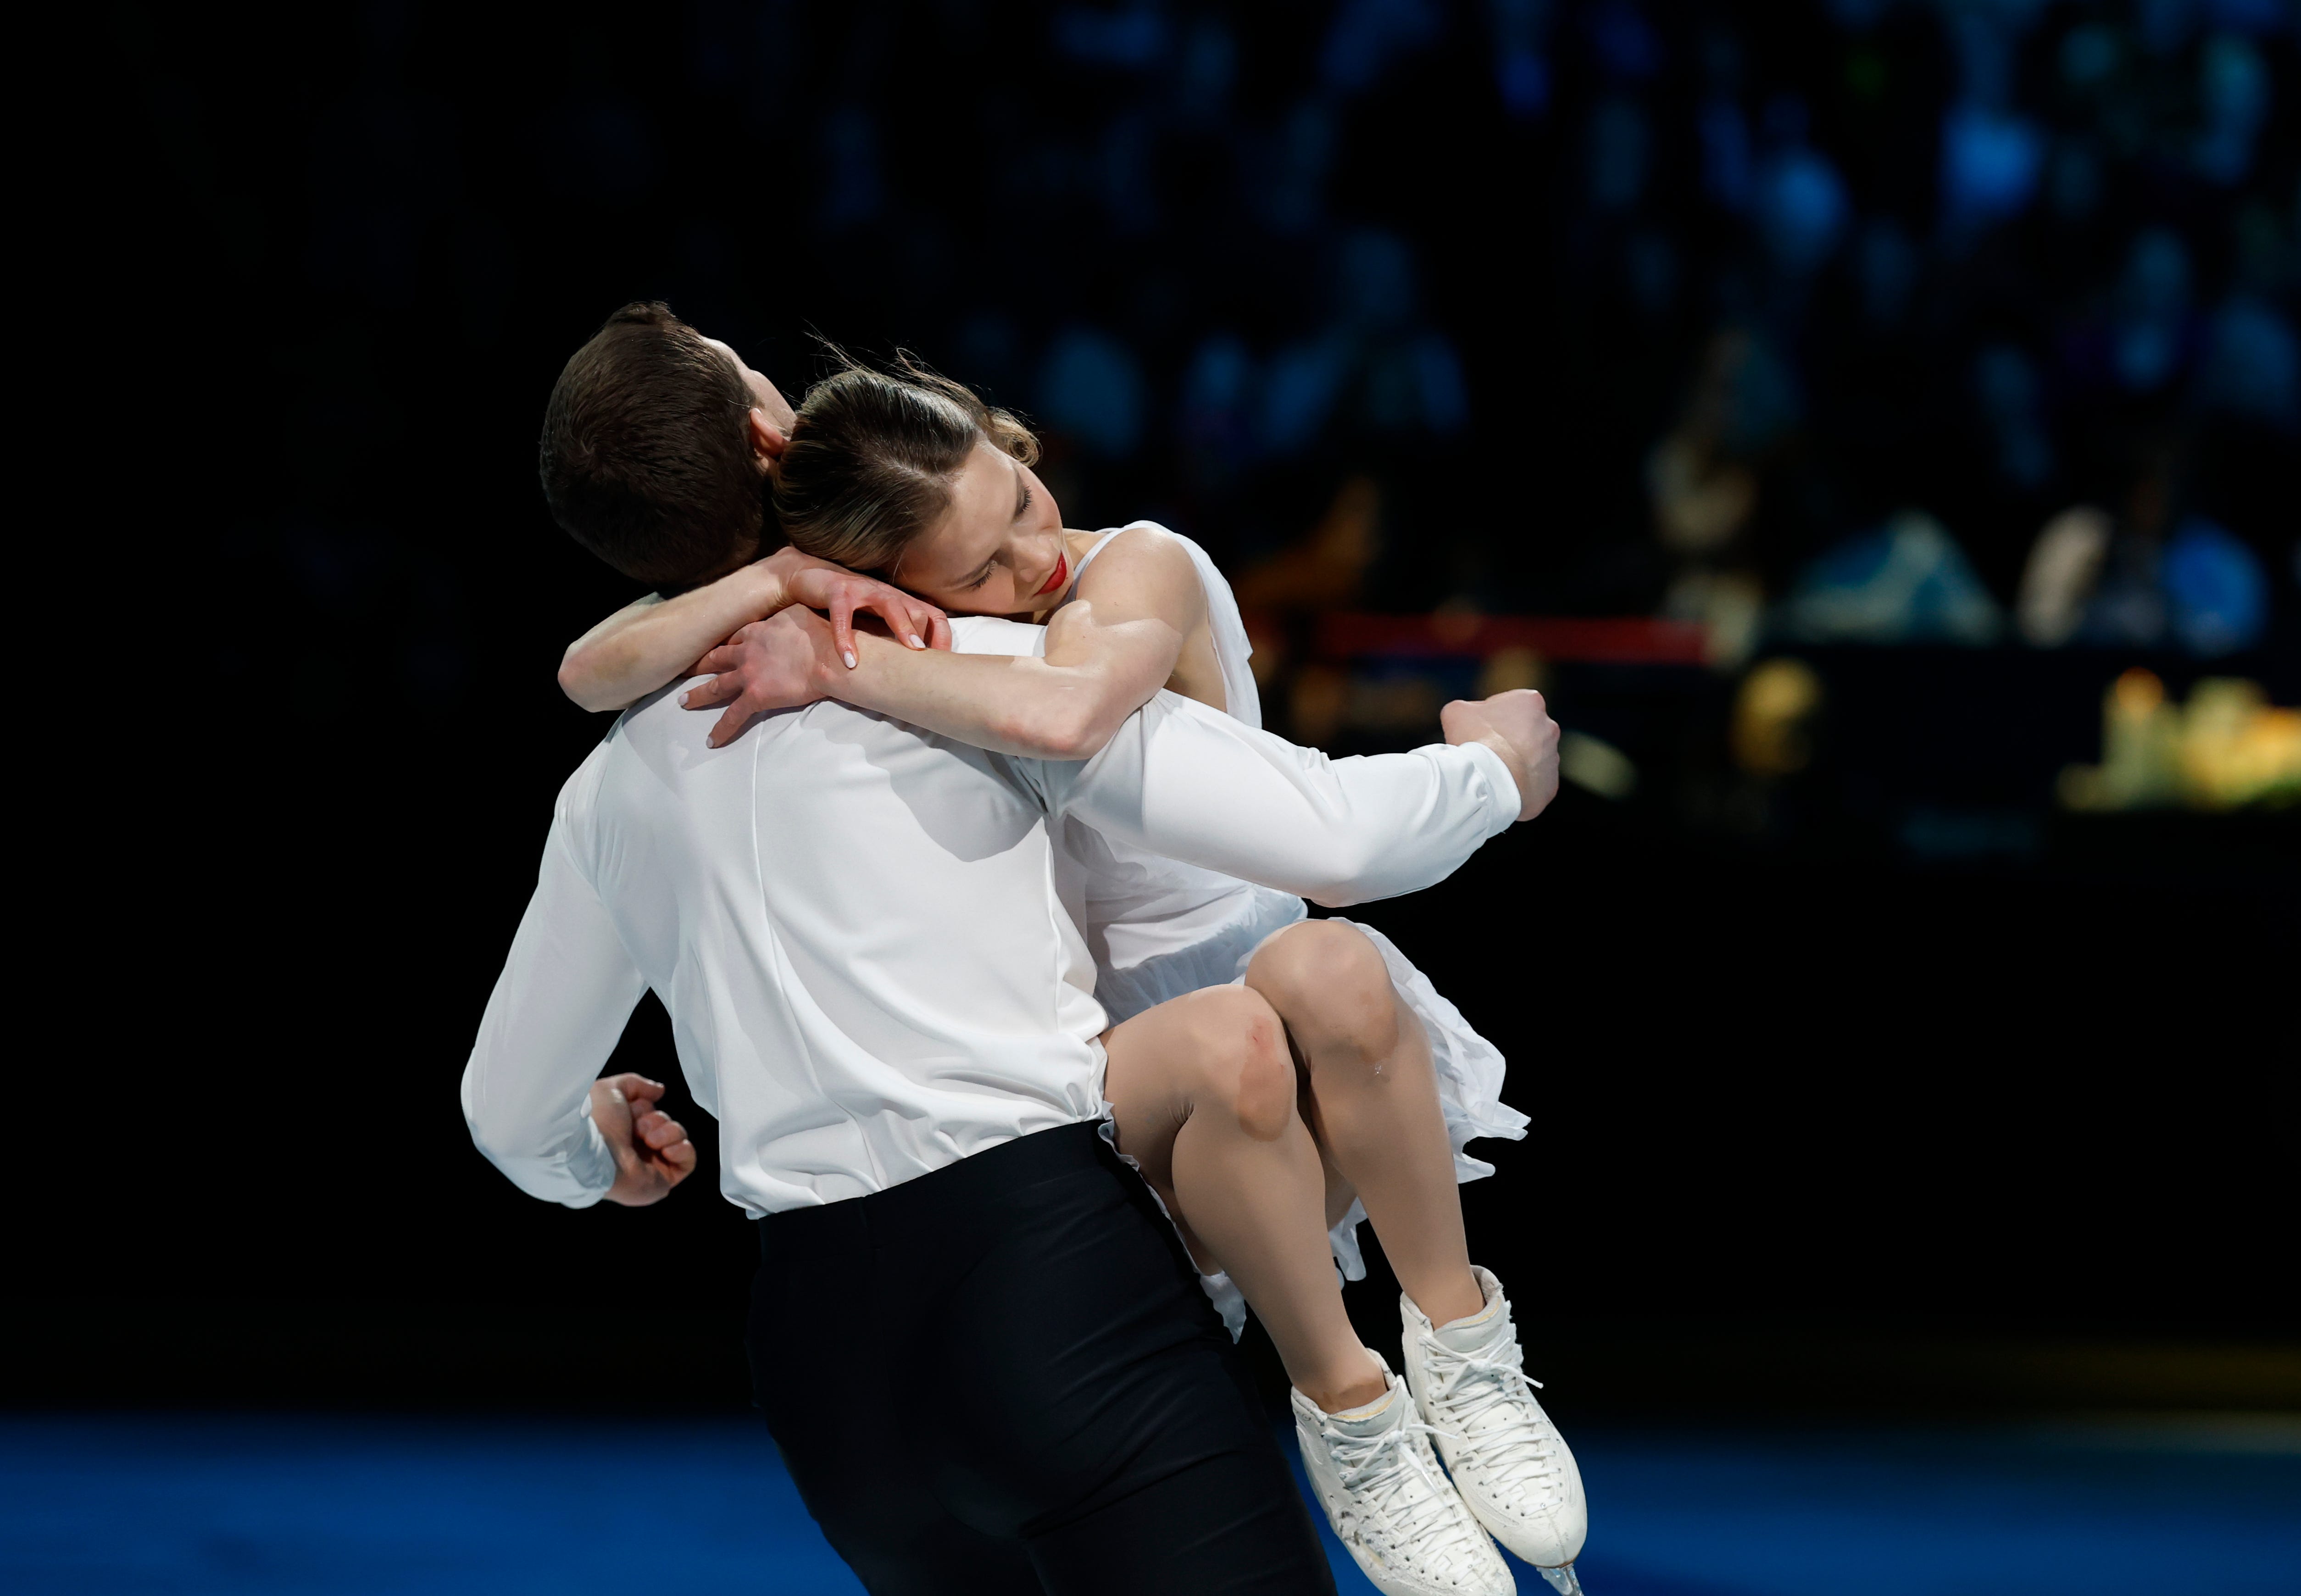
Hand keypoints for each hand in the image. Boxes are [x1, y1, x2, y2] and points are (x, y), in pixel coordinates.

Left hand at [590, 1073, 697, 1206]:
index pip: (650, 1112)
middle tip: (638, 1128)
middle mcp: (637, 1148)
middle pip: (666, 1123)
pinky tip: (665, 1150)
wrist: (593, 1154)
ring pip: (679, 1138)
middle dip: (657, 1119)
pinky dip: (682, 1150)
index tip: (632, 1109)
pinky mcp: (663, 1182)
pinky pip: (688, 1162)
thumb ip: (635, 1084)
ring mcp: (651, 1166)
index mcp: (623, 1130)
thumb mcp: (609, 1089)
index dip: (645, 1107)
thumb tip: (659, 1091)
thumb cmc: (596, 1122)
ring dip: (668, 1132)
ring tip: (649, 1140)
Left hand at [681, 607, 840, 747]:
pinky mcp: (755, 697)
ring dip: (697, 695)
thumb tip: (788, 616)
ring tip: (682, 701)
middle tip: (684, 669)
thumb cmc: (822, 634)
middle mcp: (745, 652)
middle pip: (715, 658)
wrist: (828, 656)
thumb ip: (785, 616)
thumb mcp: (799, 613)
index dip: (722, 642)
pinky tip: (711, 741)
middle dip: (698, 664)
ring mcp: (748, 675)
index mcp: (756, 631)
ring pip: (715, 687)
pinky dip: (721, 730)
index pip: (732, 637)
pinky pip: (733, 716)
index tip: (714, 646)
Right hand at [762, 547, 950, 667]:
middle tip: (929, 663)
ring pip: (890, 605)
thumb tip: (921, 665)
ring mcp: (863, 590)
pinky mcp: (837, 593)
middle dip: (926, 635)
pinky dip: (846, 639)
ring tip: (905, 656)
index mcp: (900, 601)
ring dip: (901, 630)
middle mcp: (887, 593)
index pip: (934, 616)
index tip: (946, 664)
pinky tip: (849, 661)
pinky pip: (843, 616)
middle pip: (916, 610)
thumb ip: (897, 633)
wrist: (812, 577)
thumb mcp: (878, 616)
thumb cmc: (850, 603)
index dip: (943, 638)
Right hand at [1441, 688, 1559, 820]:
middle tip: (1486, 750)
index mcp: (1531, 702)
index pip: (1509, 705)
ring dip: (1515, 762)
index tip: (1478, 728)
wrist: (1489, 782)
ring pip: (1531, 758)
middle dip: (1508, 738)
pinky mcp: (1550, 784)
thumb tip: (1466, 715)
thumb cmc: (1475, 741)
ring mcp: (1553, 757)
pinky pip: (1534, 782)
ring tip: (1494, 771)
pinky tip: (1502, 786)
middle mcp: (1549, 727)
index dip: (1490, 716)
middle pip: (1524, 731)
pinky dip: (1520, 784)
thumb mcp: (1456, 712)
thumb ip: (1465, 707)